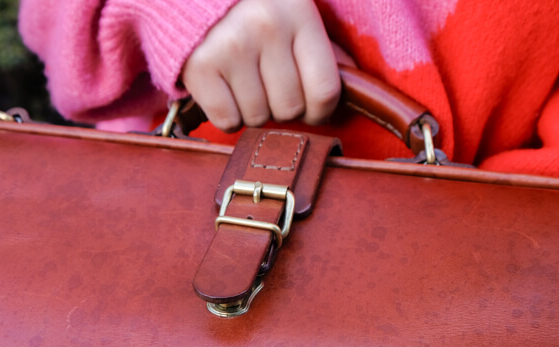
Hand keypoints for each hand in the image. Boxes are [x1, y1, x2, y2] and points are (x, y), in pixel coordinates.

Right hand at [181, 0, 345, 131]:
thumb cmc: (254, 12)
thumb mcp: (295, 16)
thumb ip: (323, 51)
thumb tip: (357, 90)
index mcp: (298, 13)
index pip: (325, 90)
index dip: (320, 112)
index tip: (309, 109)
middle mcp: (266, 27)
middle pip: (290, 109)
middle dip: (281, 107)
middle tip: (266, 85)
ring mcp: (231, 47)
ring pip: (258, 118)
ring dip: (252, 111)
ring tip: (243, 83)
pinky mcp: (200, 67)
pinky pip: (227, 121)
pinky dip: (227, 116)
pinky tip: (224, 91)